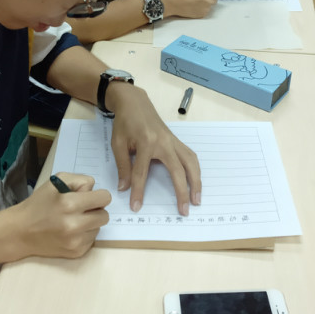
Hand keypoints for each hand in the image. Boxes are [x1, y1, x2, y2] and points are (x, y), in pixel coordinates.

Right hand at [10, 173, 109, 258]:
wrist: (21, 231)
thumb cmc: (39, 203)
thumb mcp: (56, 181)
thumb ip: (80, 180)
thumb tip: (94, 191)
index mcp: (69, 203)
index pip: (104, 198)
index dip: (98, 196)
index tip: (90, 197)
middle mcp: (74, 224)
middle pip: (105, 215)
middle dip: (96, 210)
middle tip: (82, 209)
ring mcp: (75, 241)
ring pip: (99, 228)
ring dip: (90, 223)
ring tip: (73, 220)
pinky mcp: (76, 253)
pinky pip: (92, 240)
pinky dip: (84, 234)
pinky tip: (70, 232)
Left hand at [108, 84, 200, 214]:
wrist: (135, 103)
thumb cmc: (125, 122)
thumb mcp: (118, 143)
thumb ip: (123, 166)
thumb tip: (125, 188)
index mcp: (146, 143)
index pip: (142, 173)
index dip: (138, 192)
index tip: (136, 207)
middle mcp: (164, 142)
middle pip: (177, 170)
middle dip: (182, 192)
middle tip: (184, 211)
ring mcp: (173, 140)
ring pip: (191, 163)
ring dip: (196, 182)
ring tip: (197, 199)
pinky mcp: (176, 140)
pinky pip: (190, 156)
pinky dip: (195, 170)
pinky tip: (195, 181)